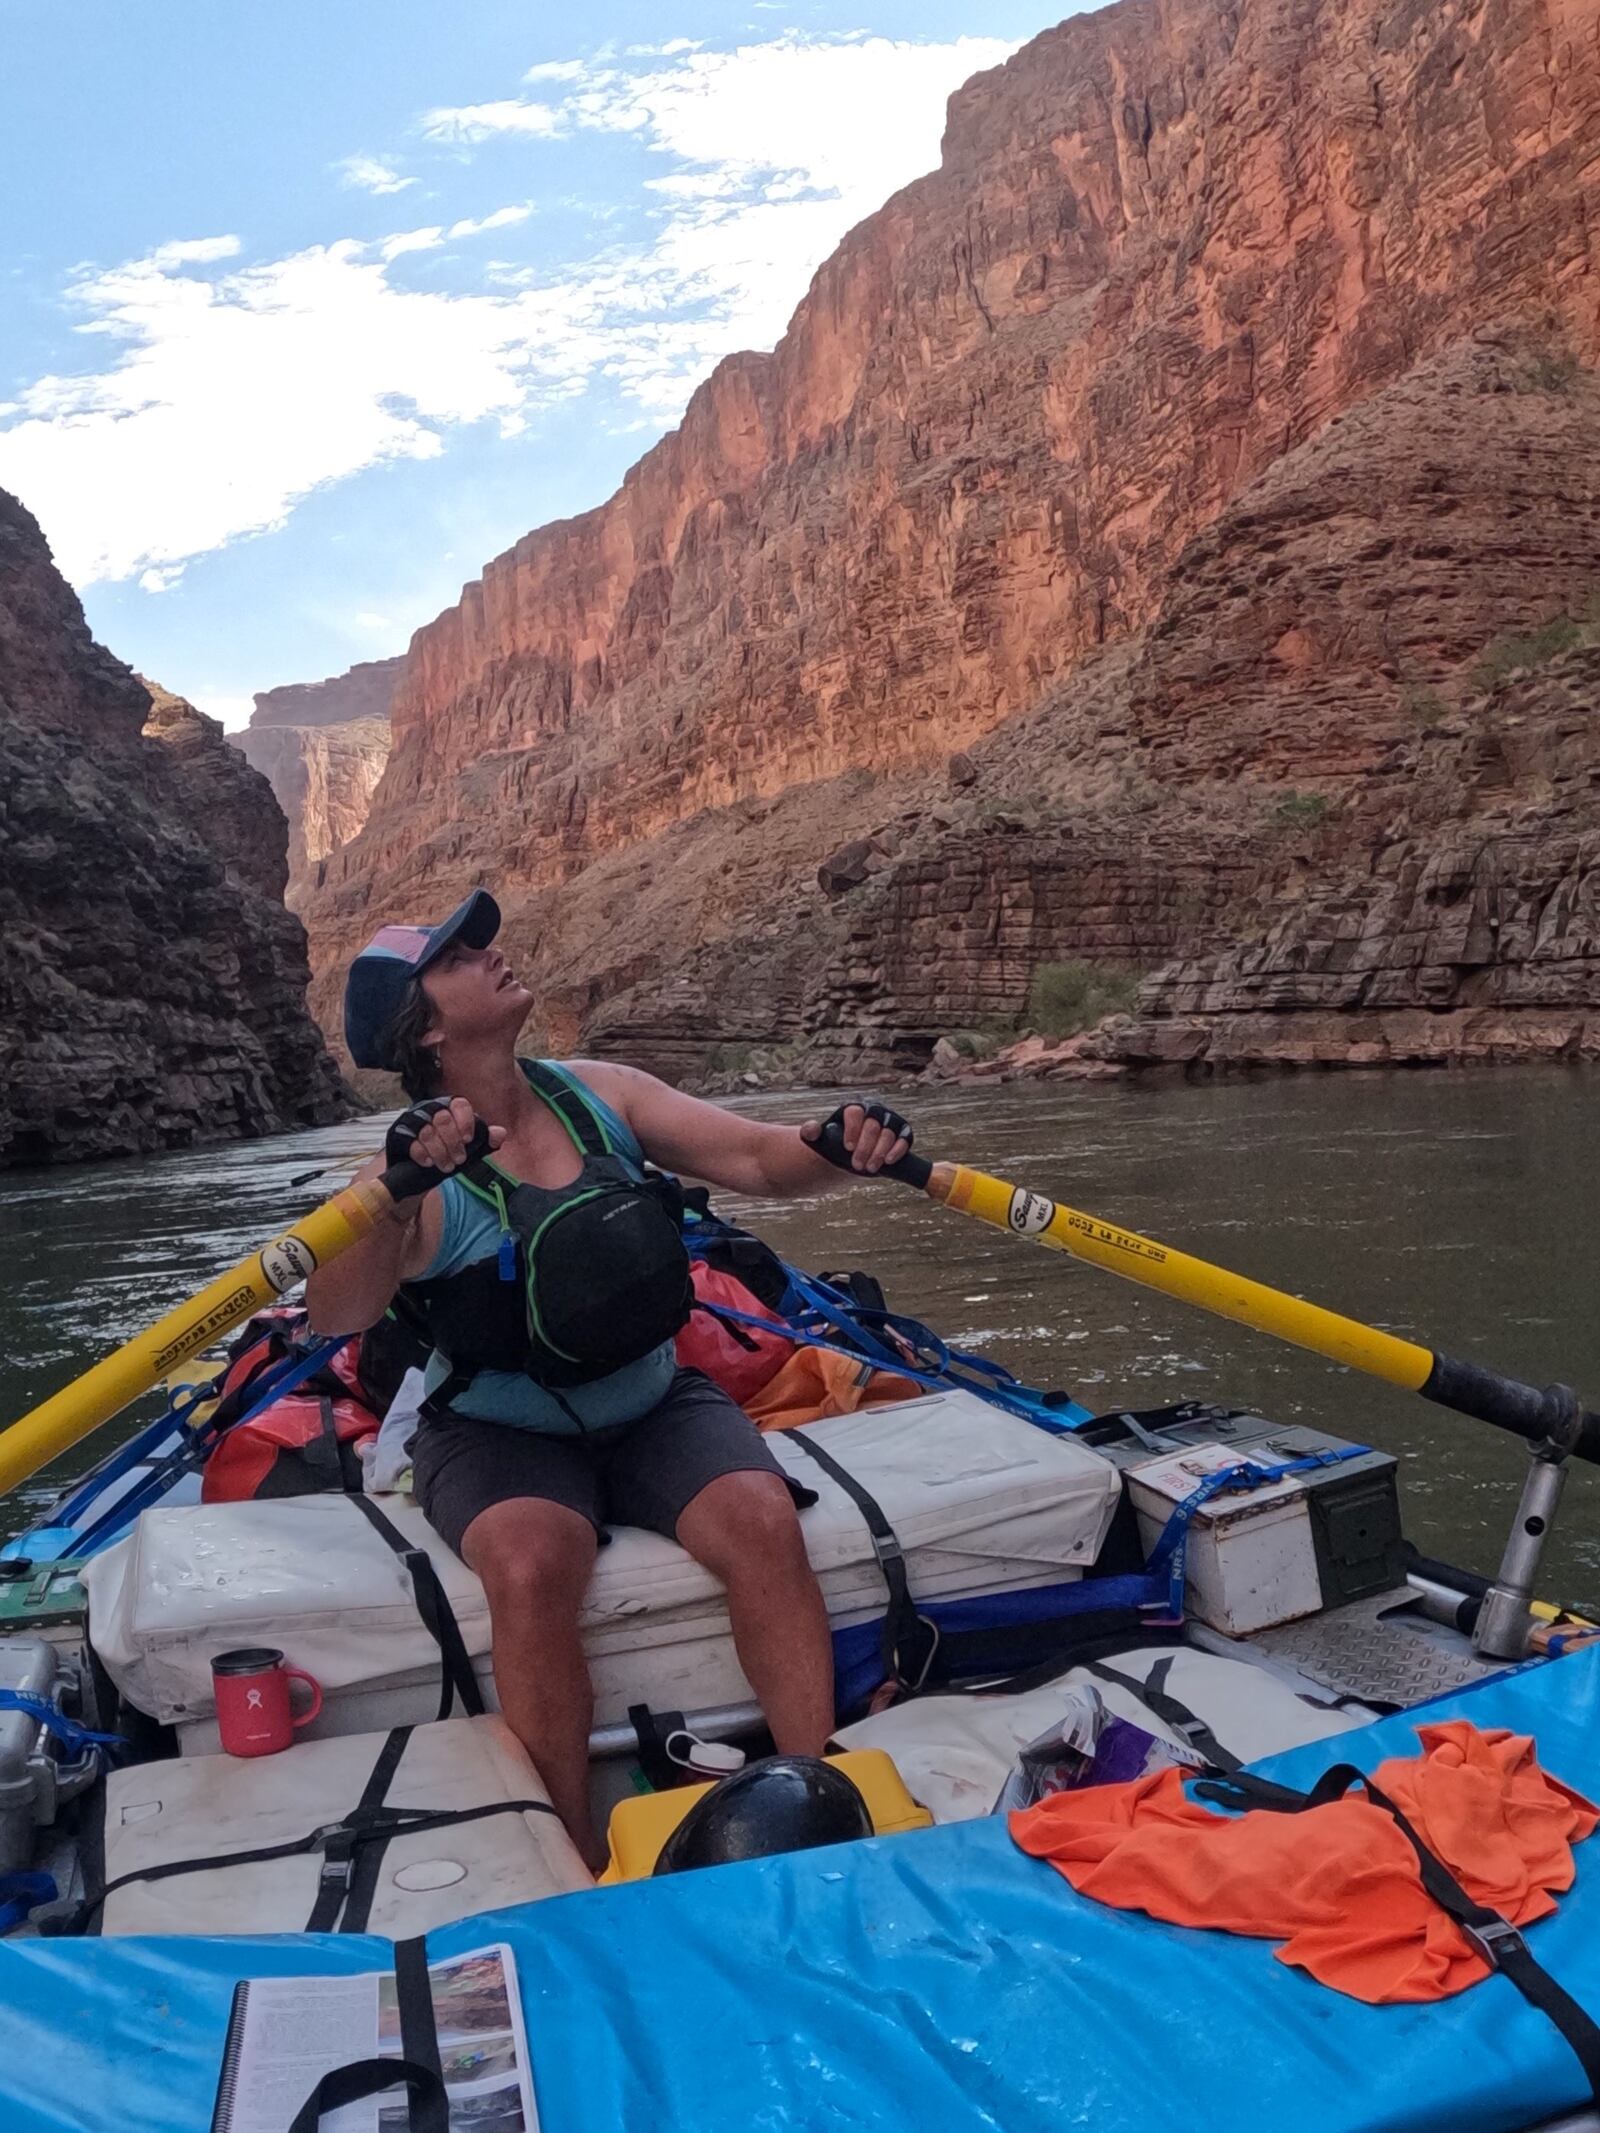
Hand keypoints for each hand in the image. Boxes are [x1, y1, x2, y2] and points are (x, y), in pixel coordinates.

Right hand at [384, 1097, 505, 1207]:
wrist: (416, 1175)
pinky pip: (409, 1140)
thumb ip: (485, 1142)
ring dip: (439, 1152)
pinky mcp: (396, 1133)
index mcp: (448, 1108)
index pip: (459, 1104)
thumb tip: (501, 1133)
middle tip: (459, 1161)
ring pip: (426, 1130)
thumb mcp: (468, 1152)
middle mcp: (428, 1109)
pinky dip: (421, 1153)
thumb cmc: (444, 1156)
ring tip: (446, 1167)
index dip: (466, 1121)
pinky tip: (428, 1163)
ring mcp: (410, 1119)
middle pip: (442, 1118)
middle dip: (453, 1143)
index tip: (469, 1140)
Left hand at [801, 1100, 913, 1174]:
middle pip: (873, 1125)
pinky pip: (905, 1138)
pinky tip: (889, 1161)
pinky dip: (899, 1149)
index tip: (847, 1147)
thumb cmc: (836, 1143)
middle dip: (866, 1146)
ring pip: (888, 1133)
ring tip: (870, 1168)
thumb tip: (809, 1130)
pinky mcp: (903, 1133)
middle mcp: (874, 1111)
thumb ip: (812, 1132)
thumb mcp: (821, 1139)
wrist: (854, 1153)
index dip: (852, 1129)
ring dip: (880, 1151)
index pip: (855, 1113)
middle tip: (857, 1165)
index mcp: (854, 1108)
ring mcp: (890, 1121)